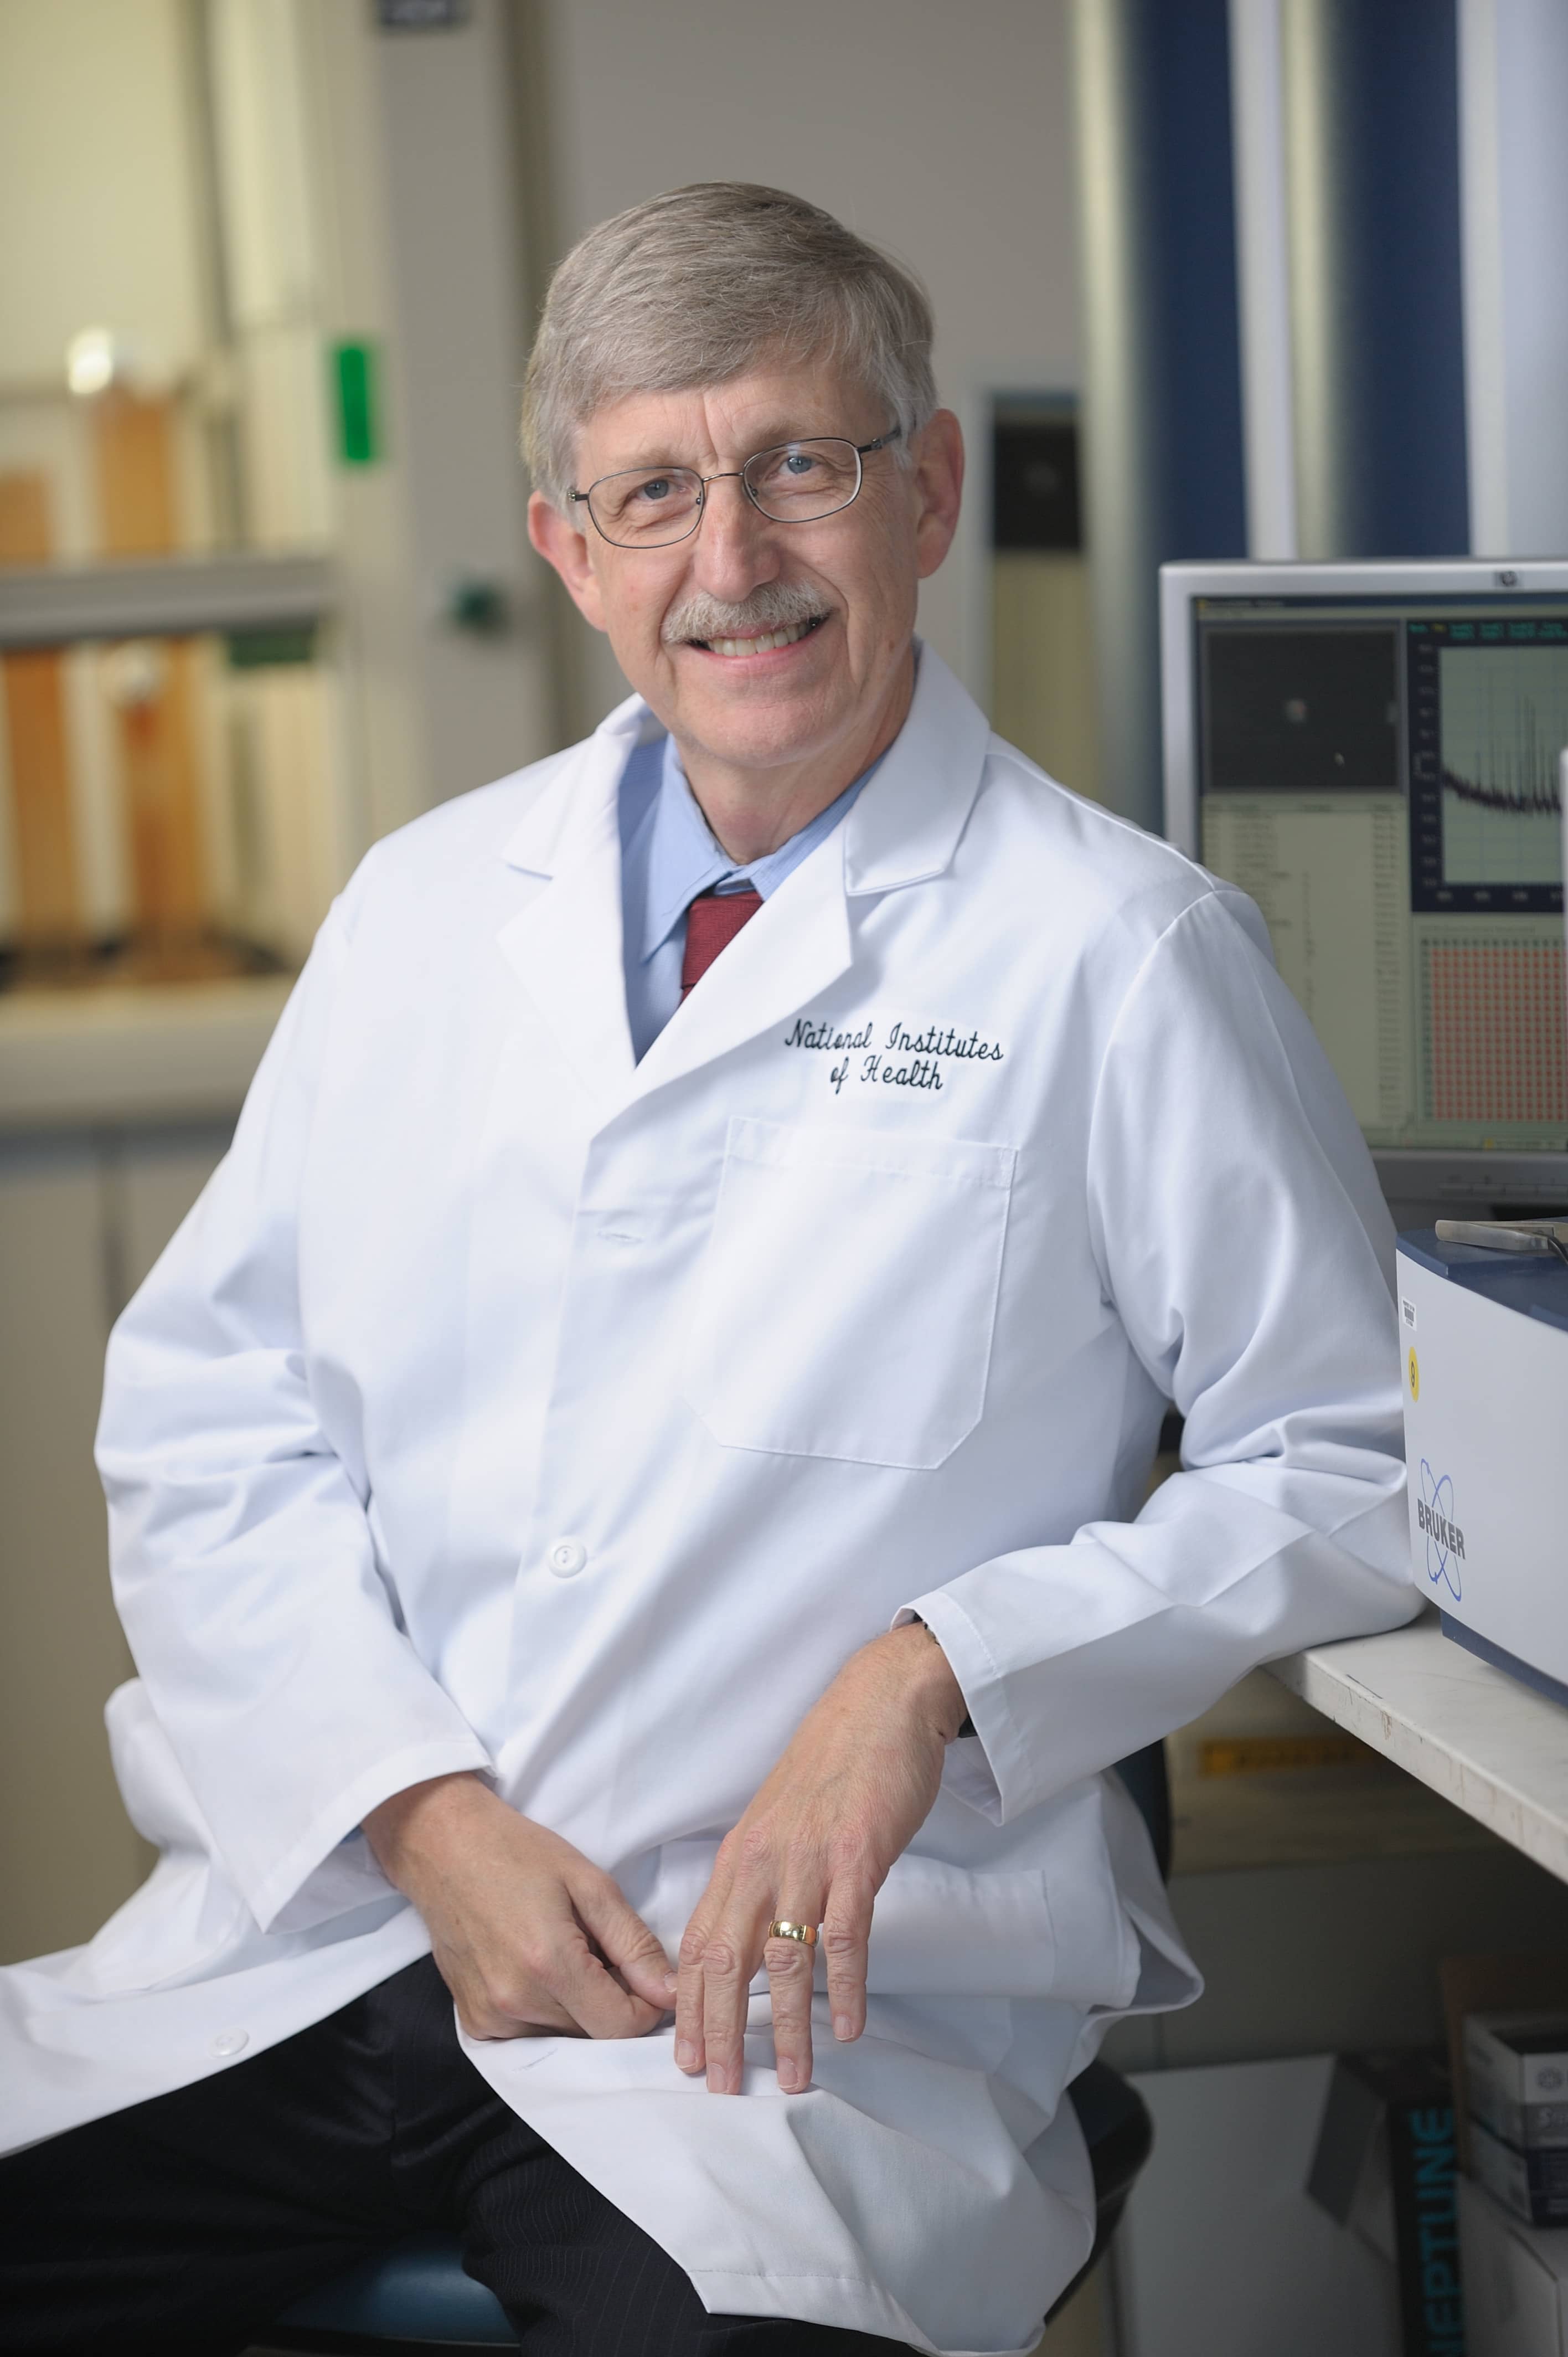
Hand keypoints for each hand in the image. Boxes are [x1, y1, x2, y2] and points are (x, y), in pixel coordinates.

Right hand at [364, 1773, 674, 2040]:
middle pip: (593, 2034)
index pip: (621, 2026)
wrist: (443, 1846)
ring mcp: (490, 2018)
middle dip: (612, 2000)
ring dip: (578, 2007)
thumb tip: (670, 1992)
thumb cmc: (518, 1852)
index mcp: (549, 1964)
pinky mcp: (474, 2023)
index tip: (644, 1972)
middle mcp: (516, 2002)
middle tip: (600, 1949)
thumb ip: (634, 1944)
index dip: (647, 2004)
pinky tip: (536, 1966)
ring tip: (565, 1952)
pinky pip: (531, 2035)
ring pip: (564, 2037)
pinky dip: (546, 2010)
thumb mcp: (589, 1883)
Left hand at [675, 1623, 965, 2095]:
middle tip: (721, 2087)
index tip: (684, 2057)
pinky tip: (846, 2026)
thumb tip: (746, 1941)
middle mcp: (763, 1861)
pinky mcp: (857, 1854)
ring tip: (793, 2076)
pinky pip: (846, 1932)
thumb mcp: (776, 1822)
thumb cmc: (831, 1766)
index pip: (698, 1943)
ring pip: (785, 1957)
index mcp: (738, 1856)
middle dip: (720, 2030)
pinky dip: (844, 1984)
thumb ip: (759, 1878)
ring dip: (787, 2025)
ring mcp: (809, 1858)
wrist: (880, 1704)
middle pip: (727, 1960)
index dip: (687, 2005)